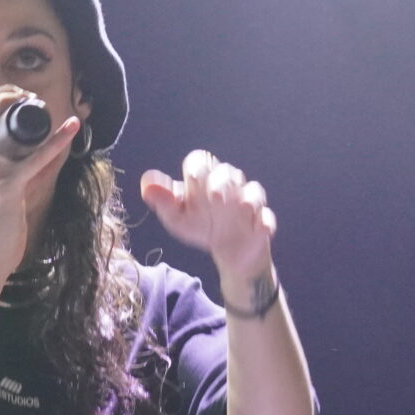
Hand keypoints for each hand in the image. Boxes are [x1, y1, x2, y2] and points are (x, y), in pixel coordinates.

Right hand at [0, 86, 79, 281]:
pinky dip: (56, 142)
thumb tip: (30, 155)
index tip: (13, 98)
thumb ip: (0, 172)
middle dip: (0, 93)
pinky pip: (33, 159)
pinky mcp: (7, 188)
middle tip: (24, 94)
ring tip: (38, 100)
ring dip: (14, 103)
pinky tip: (71, 129)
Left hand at [139, 150, 276, 282]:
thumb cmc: (201, 226)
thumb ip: (163, 201)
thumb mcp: (177, 218)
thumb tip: (147, 183)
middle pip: (228, 173)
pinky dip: (265, 222)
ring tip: (242, 208)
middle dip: (221, 182)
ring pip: (253, 191)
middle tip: (214, 197)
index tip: (190, 178)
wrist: (228, 254)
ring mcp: (249, 202)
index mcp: (206, 179)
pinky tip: (261, 229)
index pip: (201, 161)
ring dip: (248, 198)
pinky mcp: (262, 221)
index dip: (197, 167)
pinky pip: (267, 218)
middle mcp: (230, 185)